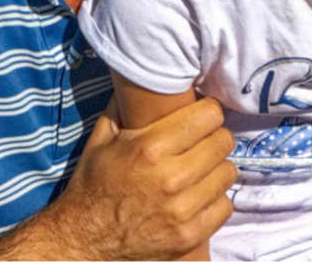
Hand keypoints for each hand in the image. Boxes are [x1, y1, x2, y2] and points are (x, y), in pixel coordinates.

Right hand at [49, 96, 236, 259]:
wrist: (83, 238)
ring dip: (217, 166)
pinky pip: (225, 206)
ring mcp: (182, 210)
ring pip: (228, 173)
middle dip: (215, 135)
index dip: (208, 110)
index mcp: (150, 147)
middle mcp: (170, 177)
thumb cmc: (94, 182)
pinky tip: (200, 193)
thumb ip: (124, 104)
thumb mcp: (102, 137)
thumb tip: (141, 74)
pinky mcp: (189, 236)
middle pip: (223, 142)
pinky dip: (215, 198)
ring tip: (202, 166)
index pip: (208, 116)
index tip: (203, 112)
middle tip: (204, 138)